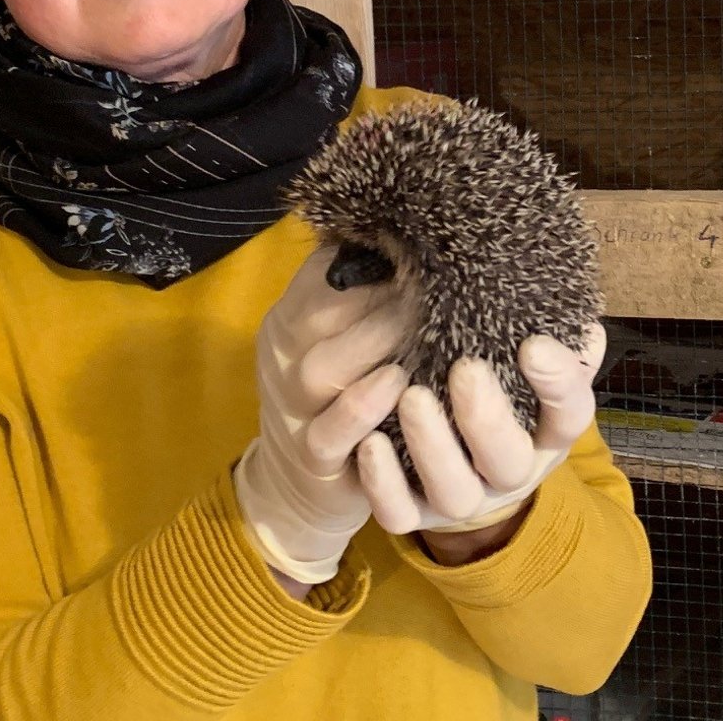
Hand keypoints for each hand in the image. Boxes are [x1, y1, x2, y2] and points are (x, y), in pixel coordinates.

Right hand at [234, 246, 413, 585]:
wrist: (293, 489)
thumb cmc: (338, 397)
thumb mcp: (337, 342)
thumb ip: (362, 297)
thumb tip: (414, 234)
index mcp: (291, 323)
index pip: (319, 276)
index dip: (368, 257)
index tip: (421, 243)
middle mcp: (284, 361)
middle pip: (318, 317)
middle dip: (379, 297)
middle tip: (438, 280)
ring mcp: (293, 411)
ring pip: (320, 372)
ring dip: (374, 343)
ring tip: (425, 325)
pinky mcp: (311, 460)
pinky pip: (329, 434)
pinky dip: (361, 410)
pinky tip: (400, 386)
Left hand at [356, 322, 605, 539]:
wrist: (460, 454)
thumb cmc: (500, 388)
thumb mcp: (529, 363)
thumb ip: (553, 340)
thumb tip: (575, 319)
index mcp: (547, 433)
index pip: (569, 415)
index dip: (558, 384)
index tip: (533, 345)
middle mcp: (511, 473)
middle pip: (509, 462)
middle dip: (486, 418)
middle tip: (464, 370)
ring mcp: (464, 499)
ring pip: (455, 493)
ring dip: (433, 446)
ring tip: (411, 396)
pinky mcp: (416, 515)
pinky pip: (400, 515)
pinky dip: (384, 484)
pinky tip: (370, 441)